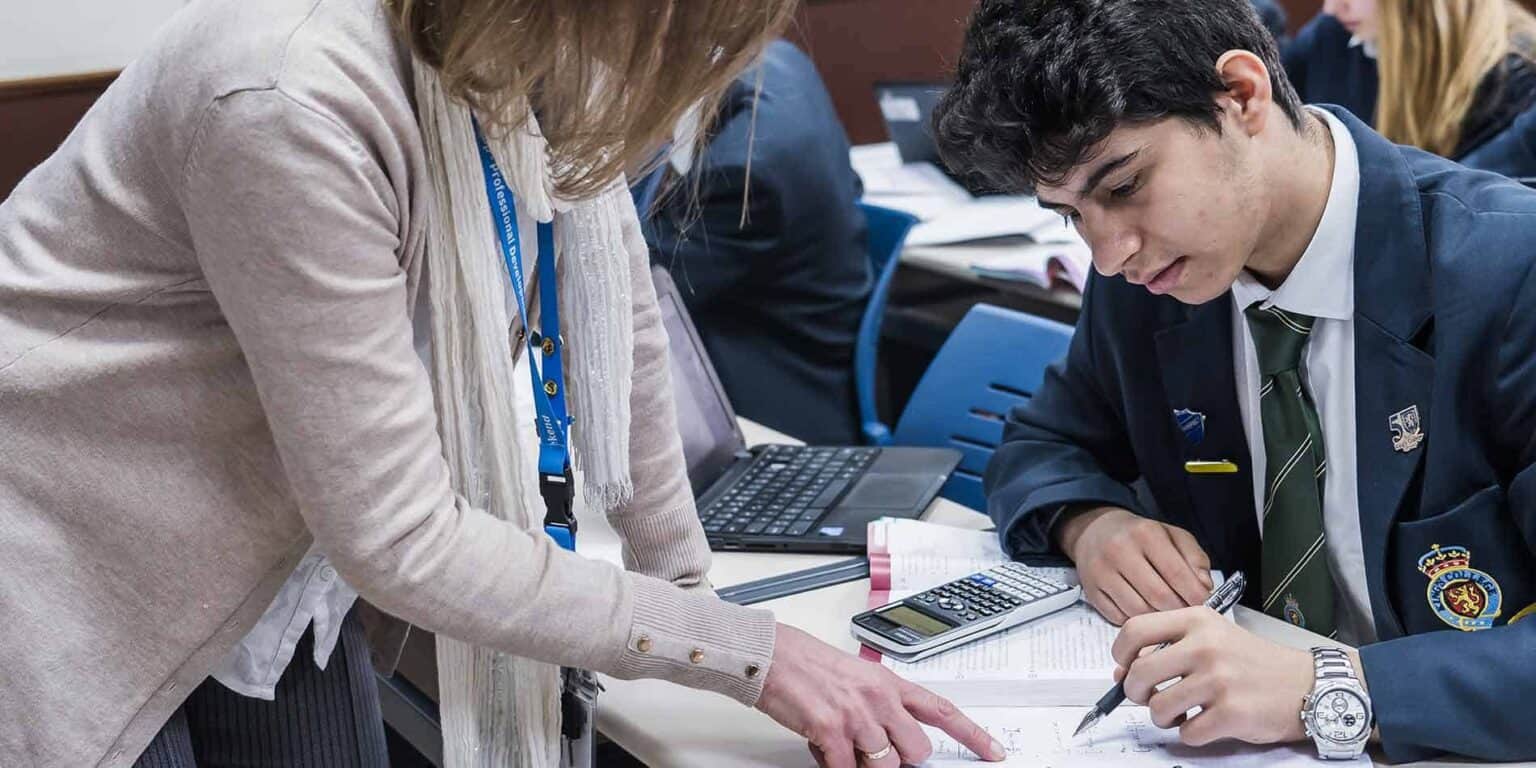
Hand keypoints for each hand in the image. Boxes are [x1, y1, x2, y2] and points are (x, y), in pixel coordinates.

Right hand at [756, 624, 1006, 766]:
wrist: (769, 654)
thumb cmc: (805, 663)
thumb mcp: (855, 677)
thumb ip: (880, 704)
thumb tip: (890, 738)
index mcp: (888, 682)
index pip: (942, 710)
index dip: (972, 735)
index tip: (993, 751)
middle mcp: (879, 697)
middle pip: (916, 750)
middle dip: (899, 759)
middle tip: (872, 750)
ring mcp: (857, 715)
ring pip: (885, 765)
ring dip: (863, 765)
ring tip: (838, 744)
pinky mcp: (831, 730)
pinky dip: (835, 767)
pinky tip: (823, 750)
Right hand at [1057, 506, 1213, 623]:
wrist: (1095, 531)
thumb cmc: (1140, 536)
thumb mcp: (1172, 535)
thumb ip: (1195, 558)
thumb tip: (1204, 587)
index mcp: (1145, 533)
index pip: (1176, 573)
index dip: (1195, 595)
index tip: (1204, 603)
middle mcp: (1119, 550)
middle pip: (1159, 596)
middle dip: (1178, 609)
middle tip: (1186, 610)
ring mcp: (1101, 572)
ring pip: (1138, 611)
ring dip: (1157, 618)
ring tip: (1165, 610)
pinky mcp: (1091, 591)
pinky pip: (1119, 618)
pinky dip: (1135, 619)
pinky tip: (1142, 609)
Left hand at [1111, 606, 1312, 745]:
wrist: (1305, 684)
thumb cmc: (1252, 662)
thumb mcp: (1210, 638)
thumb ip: (1166, 648)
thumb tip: (1121, 672)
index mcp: (1197, 620)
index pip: (1134, 630)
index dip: (1120, 653)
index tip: (1124, 665)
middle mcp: (1205, 646)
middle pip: (1139, 673)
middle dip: (1135, 692)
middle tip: (1149, 696)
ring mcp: (1219, 680)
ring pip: (1157, 708)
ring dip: (1163, 717)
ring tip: (1182, 711)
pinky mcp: (1232, 713)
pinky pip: (1187, 733)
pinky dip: (1191, 734)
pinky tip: (1206, 722)